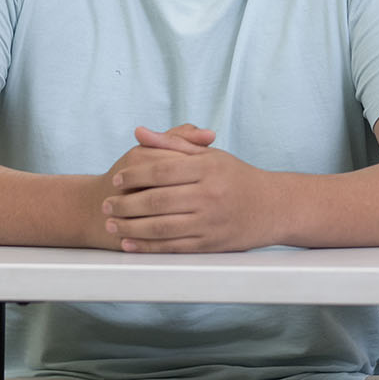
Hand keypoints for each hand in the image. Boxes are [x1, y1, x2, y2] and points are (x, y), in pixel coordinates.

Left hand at [99, 125, 284, 252]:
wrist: (273, 207)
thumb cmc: (237, 178)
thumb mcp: (209, 155)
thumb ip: (173, 143)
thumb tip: (139, 132)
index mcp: (208, 168)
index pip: (162, 168)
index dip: (134, 174)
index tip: (116, 179)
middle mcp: (209, 194)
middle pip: (157, 199)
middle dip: (125, 204)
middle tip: (106, 205)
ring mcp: (209, 221)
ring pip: (161, 226)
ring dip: (131, 228)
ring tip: (112, 225)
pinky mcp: (210, 244)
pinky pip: (172, 247)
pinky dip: (147, 247)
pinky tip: (130, 244)